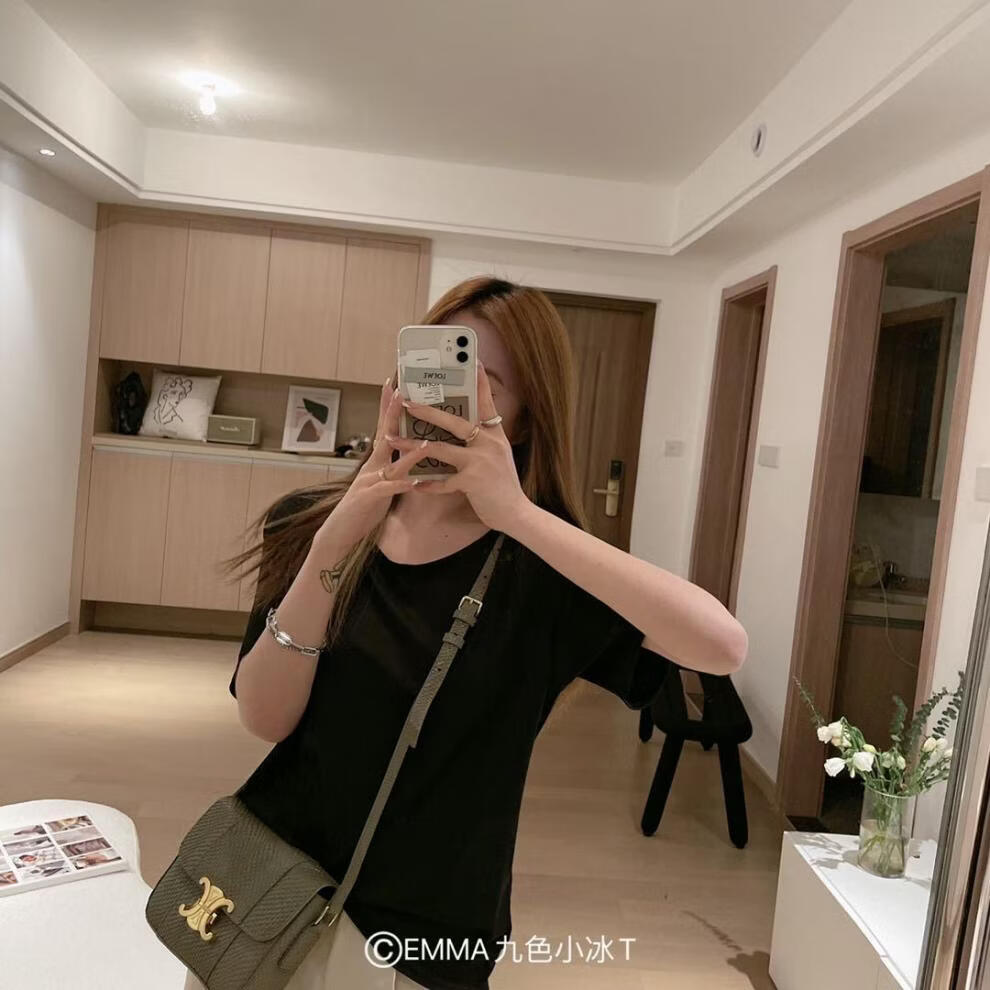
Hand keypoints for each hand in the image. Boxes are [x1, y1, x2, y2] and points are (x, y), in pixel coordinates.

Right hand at [312, 377, 428, 553]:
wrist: (340, 533)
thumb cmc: (365, 509)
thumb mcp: (383, 484)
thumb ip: (397, 468)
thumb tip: (414, 453)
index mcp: (378, 462)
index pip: (386, 428)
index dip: (389, 406)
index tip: (396, 384)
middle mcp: (372, 466)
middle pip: (384, 435)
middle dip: (392, 413)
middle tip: (401, 391)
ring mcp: (368, 481)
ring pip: (390, 463)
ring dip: (407, 452)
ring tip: (424, 442)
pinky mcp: (369, 499)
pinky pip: (388, 490)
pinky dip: (401, 485)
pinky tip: (413, 481)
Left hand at [386, 361, 530, 531]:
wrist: (517, 514)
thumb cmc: (504, 486)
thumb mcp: (498, 456)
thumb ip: (483, 441)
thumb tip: (466, 428)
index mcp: (495, 435)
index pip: (486, 402)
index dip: (480, 381)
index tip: (473, 360)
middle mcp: (488, 443)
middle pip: (454, 421)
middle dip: (427, 411)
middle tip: (407, 401)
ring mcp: (480, 461)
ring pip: (439, 449)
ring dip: (412, 446)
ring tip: (392, 441)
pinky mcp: (473, 481)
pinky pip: (442, 480)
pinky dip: (427, 484)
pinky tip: (414, 485)